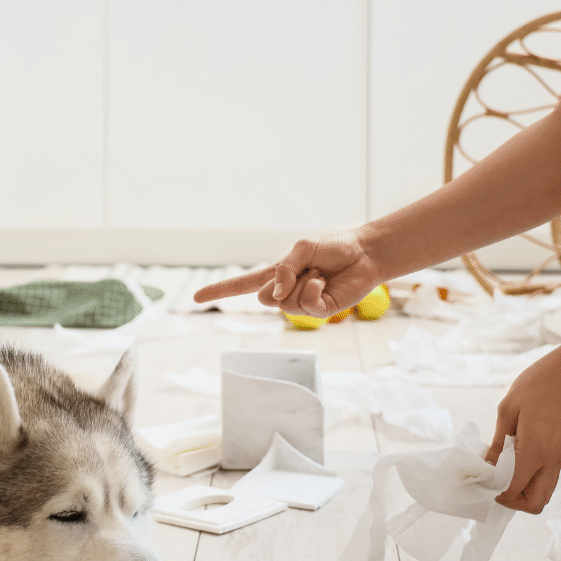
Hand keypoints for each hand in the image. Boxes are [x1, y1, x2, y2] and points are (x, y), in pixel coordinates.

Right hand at [191, 232, 384, 316]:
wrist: (364, 254)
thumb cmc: (334, 247)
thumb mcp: (301, 249)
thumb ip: (283, 270)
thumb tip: (276, 294)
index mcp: (277, 276)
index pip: (242, 285)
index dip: (219, 291)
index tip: (195, 298)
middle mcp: (286, 292)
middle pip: (264, 298)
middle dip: (283, 281)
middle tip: (307, 269)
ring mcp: (302, 304)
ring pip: (286, 303)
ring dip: (305, 282)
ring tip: (321, 273)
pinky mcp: (319, 312)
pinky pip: (306, 305)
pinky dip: (316, 289)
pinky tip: (326, 283)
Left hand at [486, 340, 560, 513]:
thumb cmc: (540, 383)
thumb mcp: (509, 409)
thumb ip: (498, 441)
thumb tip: (487, 464)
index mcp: (535, 452)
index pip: (513, 489)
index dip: (492, 491)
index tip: (477, 480)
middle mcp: (551, 461)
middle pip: (535, 502)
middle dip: (511, 501)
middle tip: (491, 484)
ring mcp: (560, 458)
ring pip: (544, 492)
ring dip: (522, 491)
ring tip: (500, 471)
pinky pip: (547, 476)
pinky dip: (530, 478)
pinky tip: (512, 459)